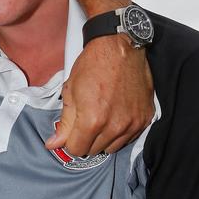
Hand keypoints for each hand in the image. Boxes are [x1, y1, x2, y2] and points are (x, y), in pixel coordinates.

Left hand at [45, 35, 153, 155]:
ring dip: (103, 138)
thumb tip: (53, 144)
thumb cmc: (92, 65)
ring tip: (100, 117)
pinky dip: (120, 132)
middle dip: (85, 139)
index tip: (71, 130)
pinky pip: (129, 138)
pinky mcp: (145, 118)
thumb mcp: (70, 91)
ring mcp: (132, 123)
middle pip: (94, 150)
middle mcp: (115, 126)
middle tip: (85, 120)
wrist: (120, 48)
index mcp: (92, 120)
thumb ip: (64, 123)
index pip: (76, 150)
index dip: (70, 141)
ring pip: (112, 147)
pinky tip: (114, 116)